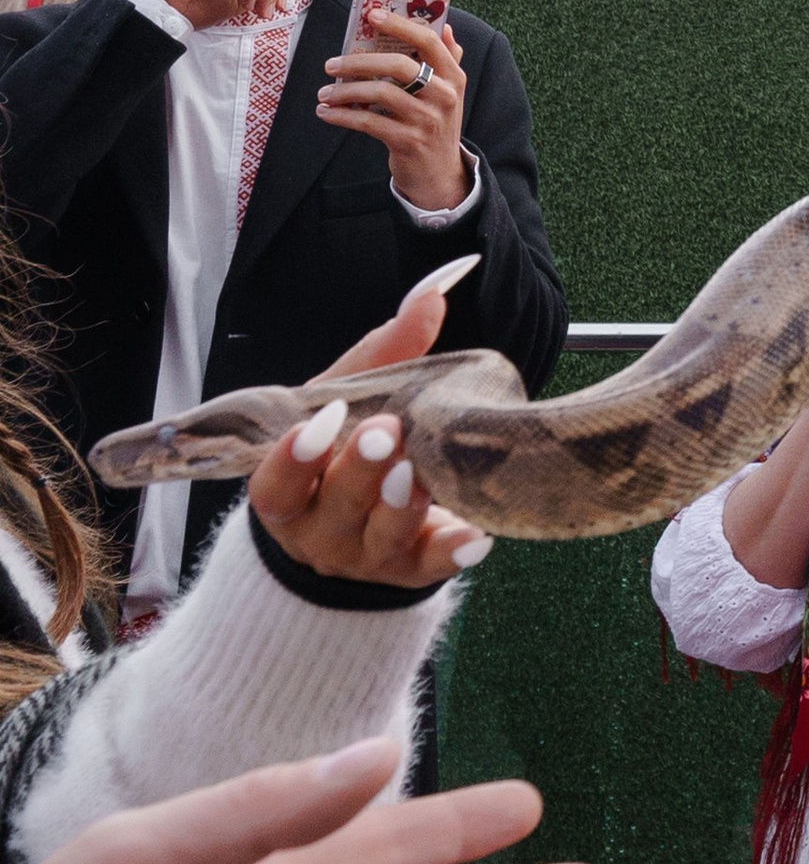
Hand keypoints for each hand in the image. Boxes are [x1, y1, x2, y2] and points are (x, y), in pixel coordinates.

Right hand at [243, 261, 491, 586]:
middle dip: (360, 471)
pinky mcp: (410, 574)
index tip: (323, 419)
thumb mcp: (347, 400)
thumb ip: (387, 349)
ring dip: (405, 507)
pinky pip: (431, 569)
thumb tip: (436, 289)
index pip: (276, 485)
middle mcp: (320, 532)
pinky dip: (452, 552)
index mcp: (287, 493)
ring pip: (383, 539)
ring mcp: (365, 559)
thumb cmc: (341, 452)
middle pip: (336, 508)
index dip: (294, 458)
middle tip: (387, 433)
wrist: (350, 531)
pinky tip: (477, 536)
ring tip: (423, 475)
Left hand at [318, 5, 470, 212]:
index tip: (372, 15)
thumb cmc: (436, 125)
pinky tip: (327, 113)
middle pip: (399, 65)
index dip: (400, 25)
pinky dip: (343, 116)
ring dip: (345, 91)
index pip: (429, 41)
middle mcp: (443, 96)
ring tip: (324, 94)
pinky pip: (369, 122)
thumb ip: (448, 59)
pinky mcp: (409, 141)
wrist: (440, 175)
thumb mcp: (448, 93)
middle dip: (359, 62)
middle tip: (331, 64)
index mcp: (452, 77)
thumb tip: (446, 26)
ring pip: (380, 93)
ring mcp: (427, 120)